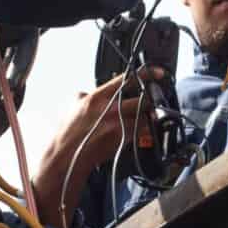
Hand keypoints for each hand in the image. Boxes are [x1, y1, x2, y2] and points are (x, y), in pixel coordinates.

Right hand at [31, 70, 163, 227]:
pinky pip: (142, 131)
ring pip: (145, 115)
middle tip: (156, 97)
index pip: (127, 79)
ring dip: (150, 115)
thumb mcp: (72, 107)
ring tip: (149, 114)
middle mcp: (110, 109)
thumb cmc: (69, 133)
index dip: (146, 73)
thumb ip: (82, 97)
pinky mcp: (123, 139)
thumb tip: (85, 92)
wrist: (69, 155)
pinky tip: (143, 129)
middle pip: (143, 98)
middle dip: (152, 98)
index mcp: (98, 97)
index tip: (157, 72)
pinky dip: (145, 129)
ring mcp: (118, 124)